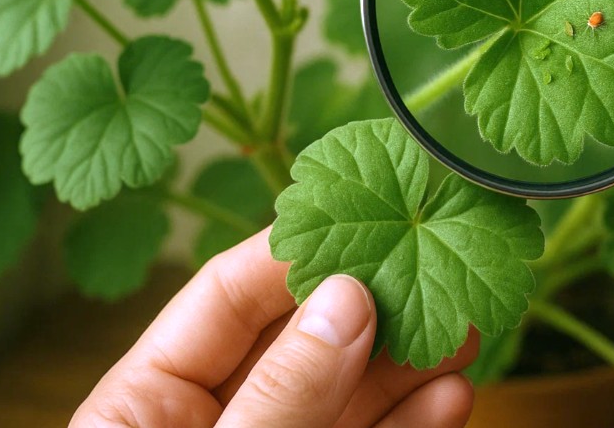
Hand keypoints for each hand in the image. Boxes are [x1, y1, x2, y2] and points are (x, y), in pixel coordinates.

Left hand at [71, 230, 475, 427]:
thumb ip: (279, 391)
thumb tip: (347, 298)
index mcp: (148, 404)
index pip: (226, 296)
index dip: (293, 248)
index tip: (358, 208)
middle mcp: (219, 418)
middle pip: (304, 339)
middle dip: (375, 301)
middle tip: (437, 256)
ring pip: (352, 392)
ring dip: (413, 358)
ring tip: (466, 319)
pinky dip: (418, 422)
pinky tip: (454, 393)